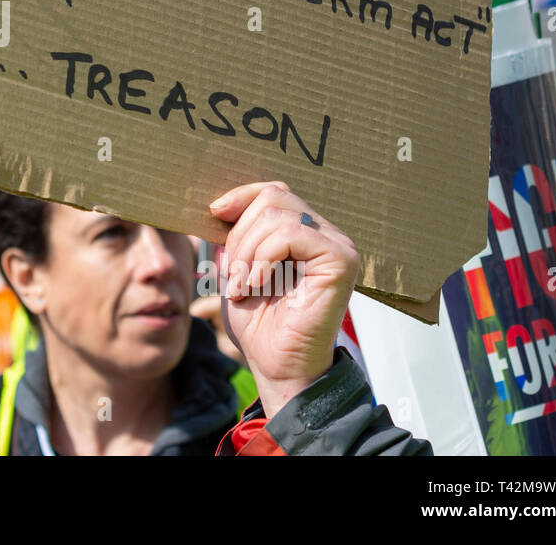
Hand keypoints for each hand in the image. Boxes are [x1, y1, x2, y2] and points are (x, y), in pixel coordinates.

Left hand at [208, 182, 358, 416]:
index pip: (273, 191)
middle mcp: (326, 234)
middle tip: (233, 275)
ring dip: (246, 252)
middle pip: (272, 197)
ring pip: (276, 215)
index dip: (241, 197)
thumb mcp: (236, 268)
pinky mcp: (341, 260)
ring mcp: (337, 245)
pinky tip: (256, 285)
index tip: (214, 214)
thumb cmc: (259, 322)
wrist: (277, 365)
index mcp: (305, 232)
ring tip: (242, 286)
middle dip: (239, 234)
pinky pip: (291, 234)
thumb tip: (220, 205)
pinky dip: (263, 258)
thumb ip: (234, 236)